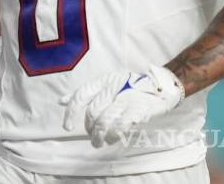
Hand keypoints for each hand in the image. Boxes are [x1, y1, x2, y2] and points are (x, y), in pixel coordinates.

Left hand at [61, 65, 184, 146]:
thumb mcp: (107, 84)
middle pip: (92, 112)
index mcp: (103, 81)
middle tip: (92, 137)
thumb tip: (61, 101)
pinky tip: (112, 138)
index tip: (67, 127)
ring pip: (105, 121)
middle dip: (89, 129)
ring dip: (99, 136)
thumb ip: (86, 93)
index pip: (81, 95)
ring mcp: (126, 98)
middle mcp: (112, 88)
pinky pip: (121, 125)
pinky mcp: (139, 109)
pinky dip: (114, 134)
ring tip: (99, 142)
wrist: (162, 86)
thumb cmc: (130, 87)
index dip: (71, 112)